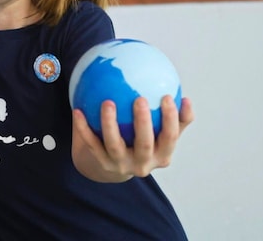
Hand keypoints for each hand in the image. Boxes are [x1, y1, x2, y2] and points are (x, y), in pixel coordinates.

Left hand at [72, 95, 193, 180]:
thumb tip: (184, 97)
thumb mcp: (161, 135)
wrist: (114, 165)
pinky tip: (78, 110)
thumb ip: (174, 119)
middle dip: (144, 122)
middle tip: (140, 98)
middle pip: (144, 144)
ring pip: (114, 145)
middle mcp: (142, 164)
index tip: (166, 96)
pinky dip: (83, 128)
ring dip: (110, 123)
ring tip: (108, 102)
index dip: (171, 119)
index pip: (170, 137)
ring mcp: (121, 165)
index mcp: (161, 155)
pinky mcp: (101, 163)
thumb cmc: (142, 141)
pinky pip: (91, 143)